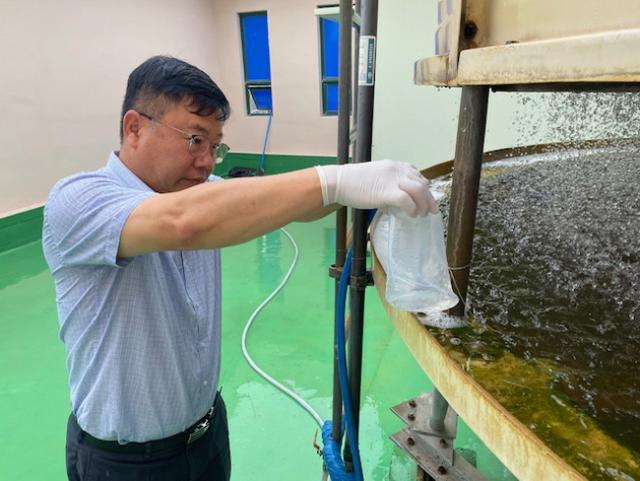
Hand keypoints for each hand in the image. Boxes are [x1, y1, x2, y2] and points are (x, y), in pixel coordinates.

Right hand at [315, 160, 438, 216]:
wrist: (338, 182)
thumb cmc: (352, 182)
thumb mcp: (374, 177)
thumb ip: (387, 184)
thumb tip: (395, 199)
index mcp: (394, 166)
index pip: (416, 174)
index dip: (424, 187)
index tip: (426, 198)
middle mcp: (397, 170)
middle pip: (422, 183)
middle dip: (429, 198)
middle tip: (432, 211)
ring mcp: (393, 180)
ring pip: (419, 190)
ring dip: (424, 204)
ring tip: (423, 215)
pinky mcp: (387, 192)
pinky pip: (407, 201)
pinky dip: (413, 209)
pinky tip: (412, 215)